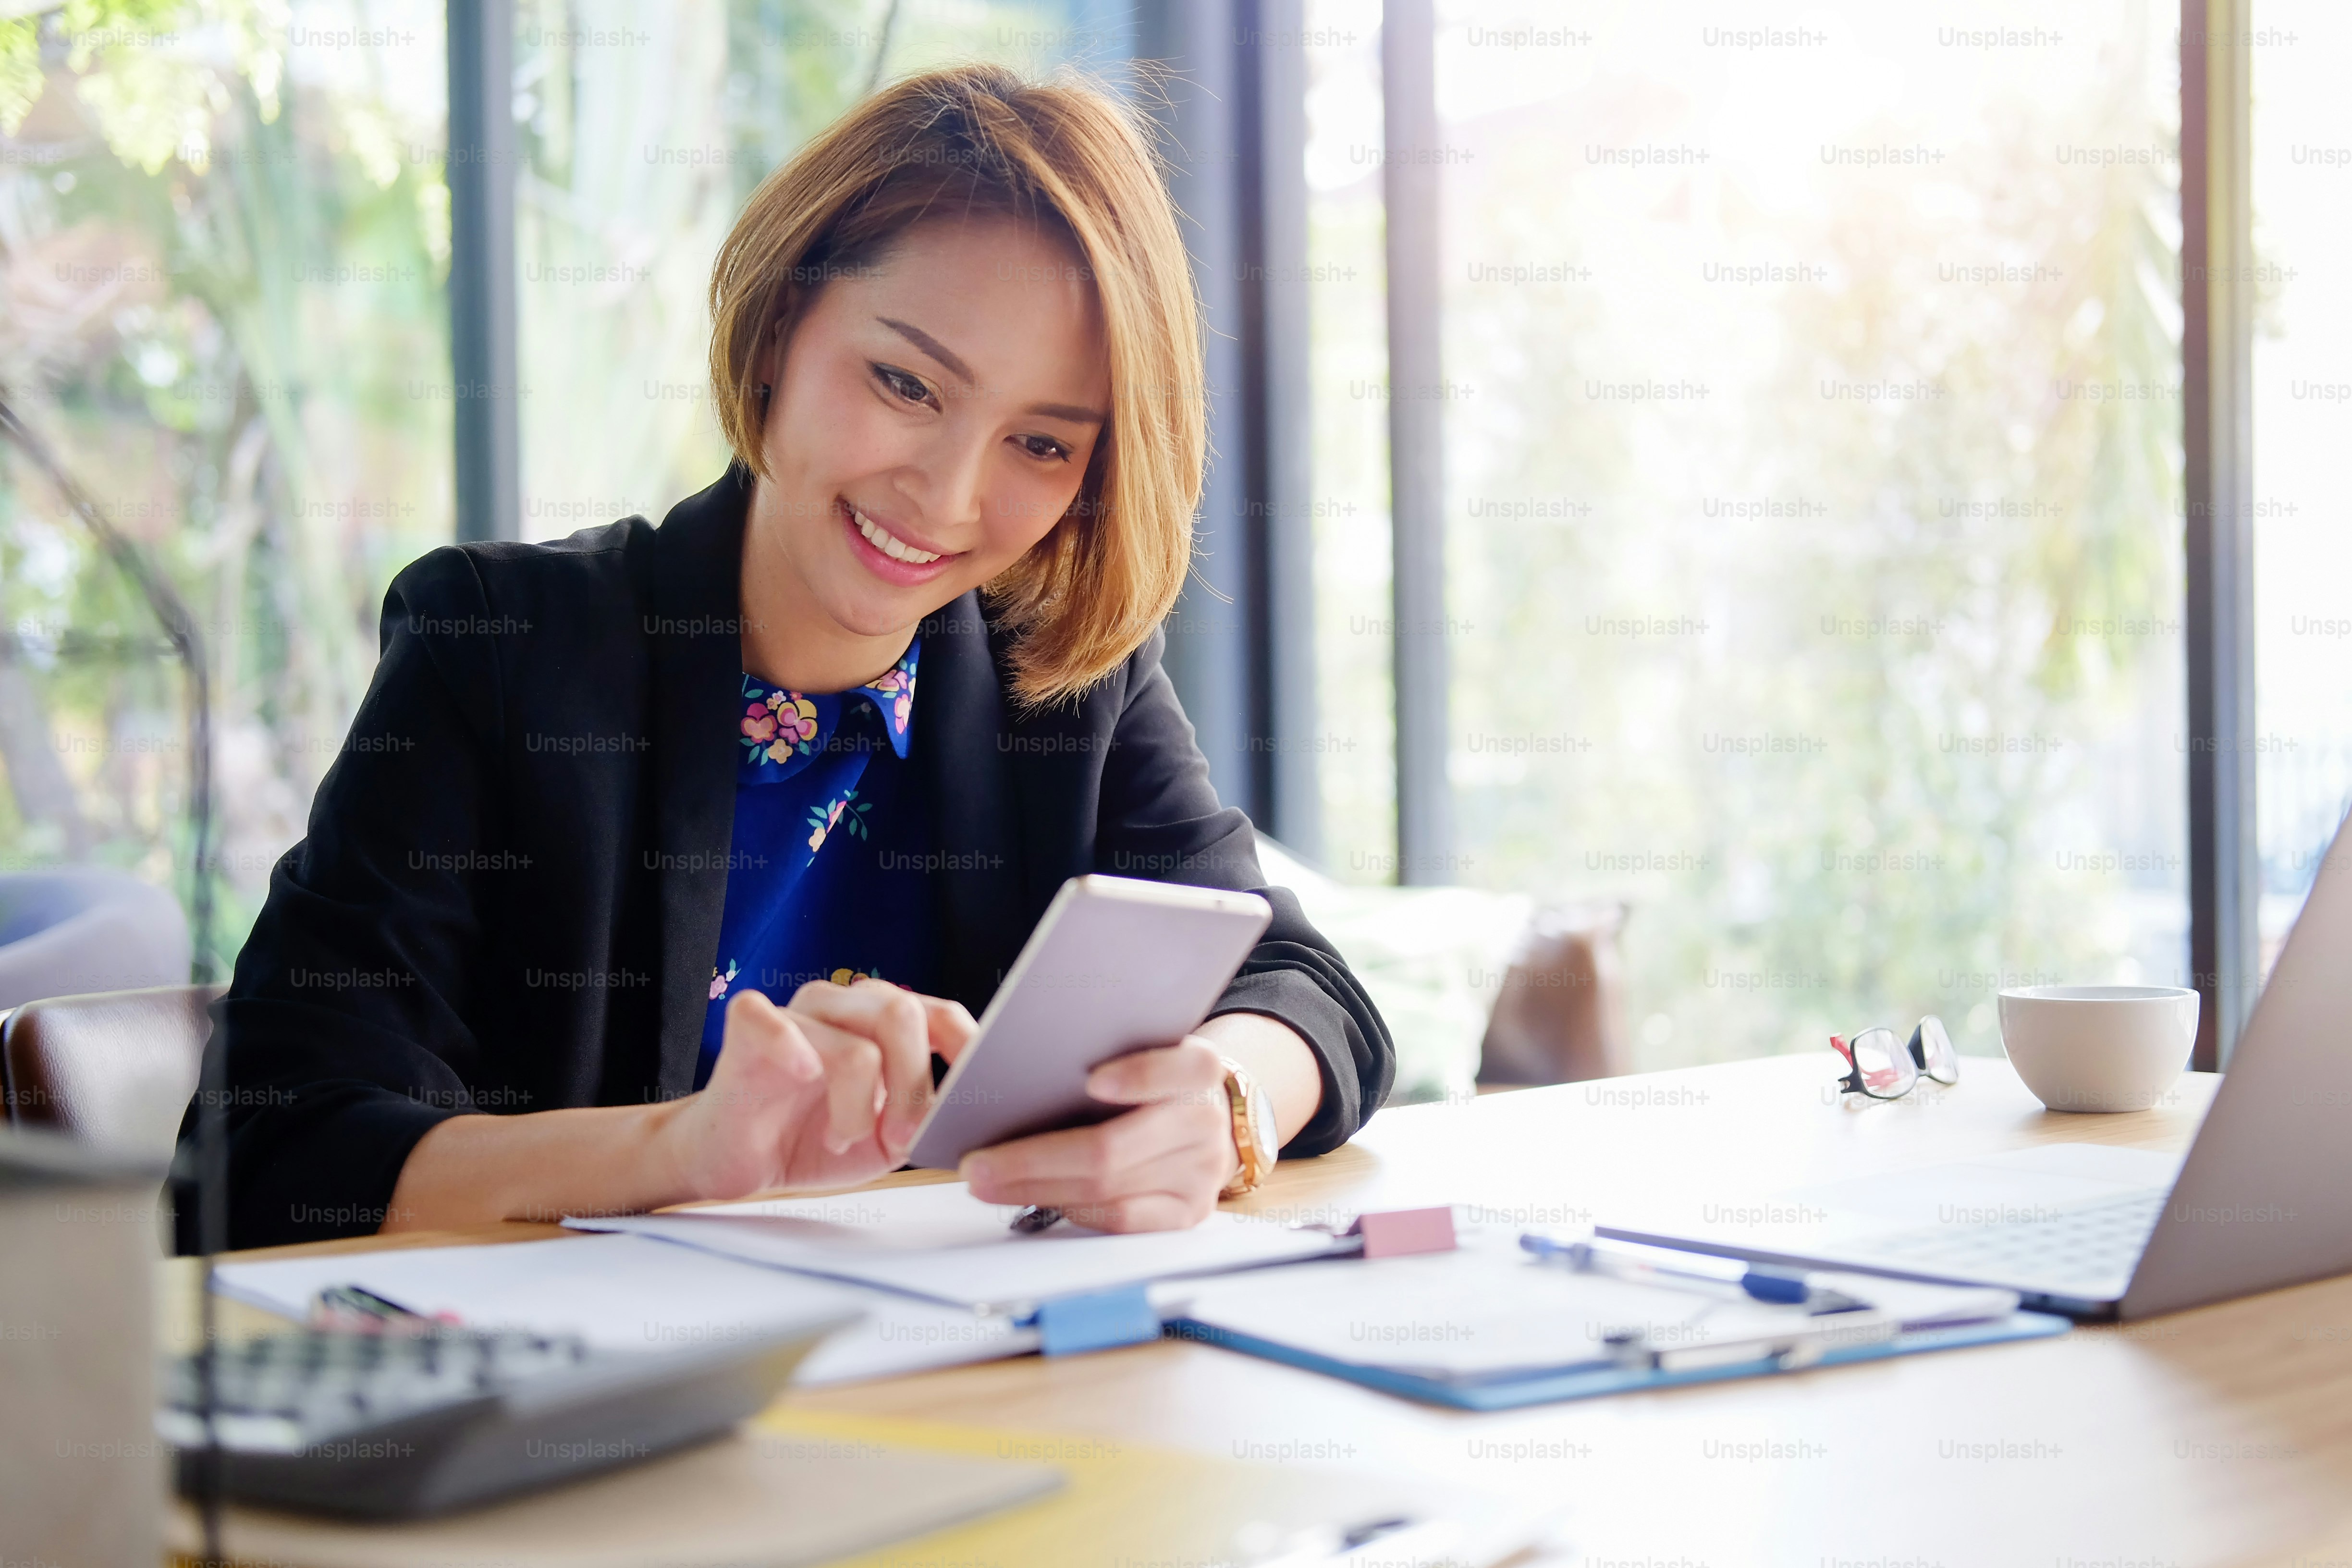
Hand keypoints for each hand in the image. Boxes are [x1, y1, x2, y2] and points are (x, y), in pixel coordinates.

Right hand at [661, 980, 976, 1201]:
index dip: (965, 1052)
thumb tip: (969, 1112)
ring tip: (841, 1139)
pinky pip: (775, 1024)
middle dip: (911, 1089)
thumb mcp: (888, 1138)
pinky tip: (800, 1078)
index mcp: (883, 1020)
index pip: (941, 1015)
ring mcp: (795, 1012)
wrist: (737, 1158)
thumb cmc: (814, 1139)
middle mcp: (843, 1004)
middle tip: (898, 1139)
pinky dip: (793, 1053)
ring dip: (856, 1111)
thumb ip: (926, 1117)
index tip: (978, 1096)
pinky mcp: (748, 1026)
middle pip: (903, 1017)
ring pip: (855, 1049)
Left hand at [958, 1036, 1239, 1231]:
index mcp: (1199, 1068)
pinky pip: (1120, 1219)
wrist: (1200, 1119)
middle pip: (1115, 1147)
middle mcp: (1207, 1122)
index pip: (1180, 1067)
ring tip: (984, 1181)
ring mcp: (1201, 1174)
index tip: (1090, 1081)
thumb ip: (1082, 1045)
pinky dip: (1069, 1208)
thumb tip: (979, 1044)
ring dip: (1036, 1188)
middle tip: (977, 1163)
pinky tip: (1028, 1197)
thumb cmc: (1148, 1079)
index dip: (1139, 1074)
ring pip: (1109, 1189)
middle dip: (1034, 1158)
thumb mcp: (1133, 1049)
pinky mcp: (1187, 1213)